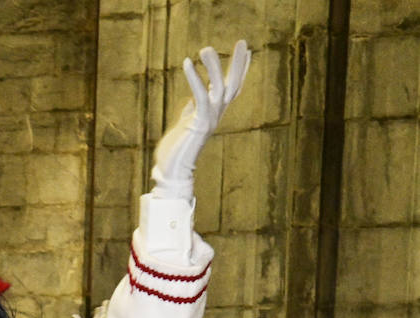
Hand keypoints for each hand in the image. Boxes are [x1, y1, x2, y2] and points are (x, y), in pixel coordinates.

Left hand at [152, 40, 251, 199]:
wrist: (172, 173)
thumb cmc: (175, 151)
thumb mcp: (185, 124)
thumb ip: (192, 110)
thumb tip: (194, 98)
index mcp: (213, 114)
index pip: (232, 89)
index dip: (240, 70)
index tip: (247, 52)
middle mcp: (216, 115)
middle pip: (233, 85)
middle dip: (239, 63)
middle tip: (243, 42)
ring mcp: (209, 119)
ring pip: (219, 87)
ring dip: (213, 66)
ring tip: (205, 48)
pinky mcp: (199, 122)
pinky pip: (200, 95)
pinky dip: (195, 78)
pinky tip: (188, 63)